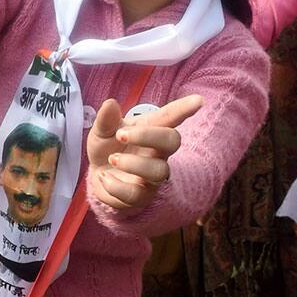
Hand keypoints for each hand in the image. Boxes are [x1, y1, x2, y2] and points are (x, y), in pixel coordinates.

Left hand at [87, 96, 202, 211]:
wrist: (97, 175)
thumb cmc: (107, 147)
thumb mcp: (102, 131)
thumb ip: (106, 120)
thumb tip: (110, 103)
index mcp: (149, 130)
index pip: (170, 117)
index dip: (184, 109)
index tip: (199, 100)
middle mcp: (157, 153)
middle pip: (172, 141)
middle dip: (148, 136)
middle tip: (120, 135)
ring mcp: (152, 176)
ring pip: (159, 171)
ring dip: (132, 164)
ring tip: (112, 159)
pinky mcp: (142, 197)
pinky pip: (136, 194)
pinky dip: (116, 186)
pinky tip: (104, 178)